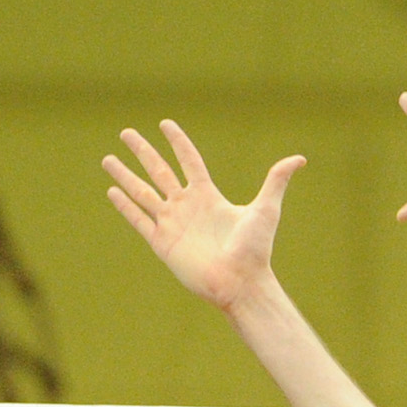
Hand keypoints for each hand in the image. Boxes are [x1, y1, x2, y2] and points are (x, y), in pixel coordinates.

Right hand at [101, 122, 303, 314]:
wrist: (239, 282)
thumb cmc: (255, 249)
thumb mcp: (266, 210)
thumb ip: (276, 181)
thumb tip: (299, 159)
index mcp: (208, 196)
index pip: (188, 161)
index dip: (177, 142)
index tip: (165, 124)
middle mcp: (187, 206)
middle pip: (159, 171)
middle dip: (142, 152)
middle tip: (126, 133)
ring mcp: (172, 224)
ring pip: (142, 192)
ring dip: (125, 176)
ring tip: (107, 159)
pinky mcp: (162, 243)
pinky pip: (139, 220)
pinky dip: (125, 206)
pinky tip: (112, 192)